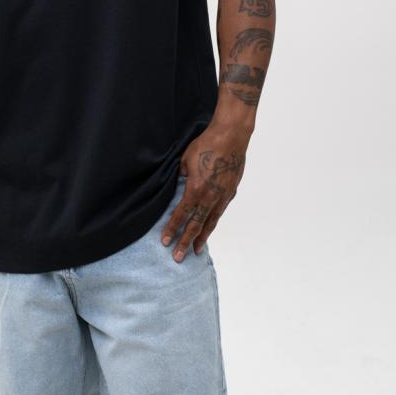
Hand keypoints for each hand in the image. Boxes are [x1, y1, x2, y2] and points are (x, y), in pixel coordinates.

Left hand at [160, 119, 249, 260]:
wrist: (231, 137)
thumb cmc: (206, 145)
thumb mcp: (185, 159)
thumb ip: (180, 176)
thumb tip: (178, 185)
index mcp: (195, 189)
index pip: (181, 214)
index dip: (172, 228)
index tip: (164, 241)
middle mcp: (210, 197)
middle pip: (196, 225)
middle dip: (185, 242)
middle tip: (177, 257)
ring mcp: (222, 196)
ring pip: (210, 222)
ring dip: (202, 237)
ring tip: (196, 251)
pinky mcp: (231, 191)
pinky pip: (220, 212)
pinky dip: (213, 222)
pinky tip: (209, 227)